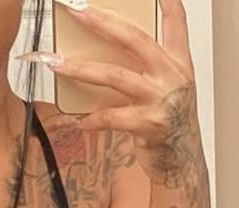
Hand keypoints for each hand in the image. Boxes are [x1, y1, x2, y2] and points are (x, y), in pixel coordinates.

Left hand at [21, 0, 205, 188]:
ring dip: (81, 68)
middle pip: (134, 40)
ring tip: (56, 63)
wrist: (182, 160)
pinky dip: (92, 118)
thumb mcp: (167, 88)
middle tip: (76, 10)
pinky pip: (112, 117)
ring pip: (115, 76)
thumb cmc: (170, 122)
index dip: (169, 3)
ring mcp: (161, 100)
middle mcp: (172, 77)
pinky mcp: (149, 124)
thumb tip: (106, 49)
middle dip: (101, 22)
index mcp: (178, 64)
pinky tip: (80, 120)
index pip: (176, 24)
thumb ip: (147, 67)